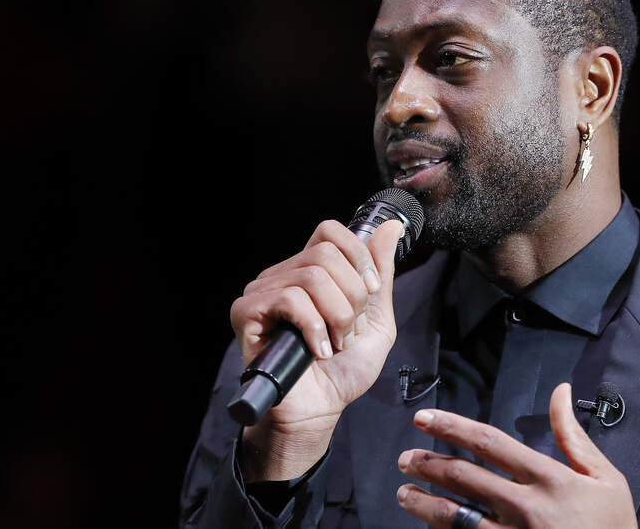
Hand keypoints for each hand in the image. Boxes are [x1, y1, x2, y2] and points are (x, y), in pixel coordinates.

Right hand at [230, 218, 403, 480]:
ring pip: (312, 276)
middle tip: (350, 330)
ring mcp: (262, 292)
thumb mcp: (376, 319)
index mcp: (310, 271)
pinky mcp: (247, 313)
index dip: (357, 256)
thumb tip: (391, 227)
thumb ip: (381, 275)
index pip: (329, 232)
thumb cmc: (342, 370)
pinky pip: (289, 298)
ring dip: (337, 315)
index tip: (370, 291)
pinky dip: (314, 326)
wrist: (319, 411)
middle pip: (325, 253)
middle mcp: (282, 275)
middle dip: (352, 296)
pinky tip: (318, 350)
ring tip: (335, 344)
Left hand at [395, 383, 636, 528]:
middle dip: (428, 464)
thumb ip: (573, 436)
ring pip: (454, 517)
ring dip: (423, 502)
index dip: (452, 427)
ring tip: (405, 492)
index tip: (425, 419)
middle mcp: (526, 508)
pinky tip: (430, 525)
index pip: (489, 443)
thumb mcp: (604, 478)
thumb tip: (560, 393)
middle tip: (407, 458)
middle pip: (463, 478)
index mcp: (549, 480)